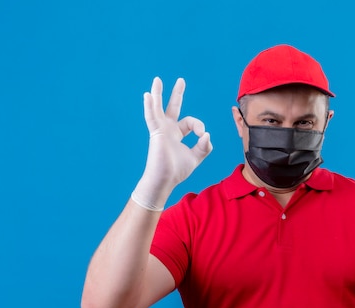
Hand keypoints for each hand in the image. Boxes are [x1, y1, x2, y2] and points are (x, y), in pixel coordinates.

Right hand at [134, 77, 212, 208]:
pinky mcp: (156, 133)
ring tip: (157, 80)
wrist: (165, 179)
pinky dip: (149, 106)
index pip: (191, 123)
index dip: (199, 126)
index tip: (203, 136)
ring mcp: (160, 130)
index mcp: (177, 134)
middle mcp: (168, 130)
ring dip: (157, 94)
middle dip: (177, 94)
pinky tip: (147, 95)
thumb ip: (204, 146)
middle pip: (173, 108)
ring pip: (158, 108)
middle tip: (181, 80)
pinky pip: (151, 116)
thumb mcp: (196, 157)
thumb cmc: (177, 171)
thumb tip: (207, 135)